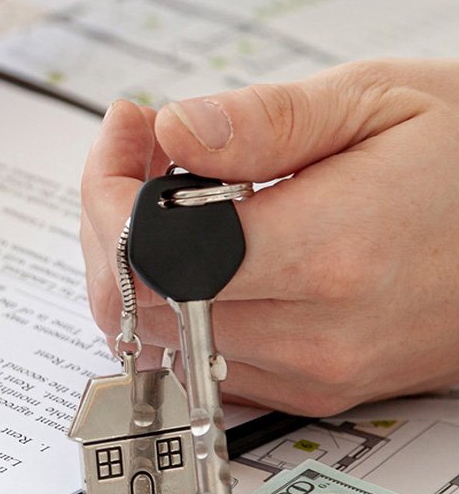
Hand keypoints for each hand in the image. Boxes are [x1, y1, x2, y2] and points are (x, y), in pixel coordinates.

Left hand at [80, 59, 458, 416]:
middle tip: (139, 155)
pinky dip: (175, 305)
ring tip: (171, 193)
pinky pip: (203, 361)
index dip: (113, 191)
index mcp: (329, 252)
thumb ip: (266, 121)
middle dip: (111, 221)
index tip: (129, 135)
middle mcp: (316, 332)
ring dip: (137, 264)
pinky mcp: (315, 391)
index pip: (156, 253)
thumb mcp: (381, 103)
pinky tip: (199, 247)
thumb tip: (175, 130)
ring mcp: (315, 373)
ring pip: (162, 338)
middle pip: (142, 303)